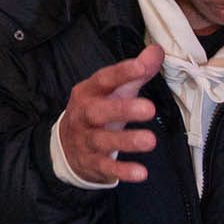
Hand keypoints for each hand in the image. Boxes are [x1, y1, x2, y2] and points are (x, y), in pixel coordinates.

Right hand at [57, 44, 163, 185]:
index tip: (143, 67)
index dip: (122, 73)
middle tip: (149, 108)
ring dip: (126, 141)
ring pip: (102, 140)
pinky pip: (105, 166)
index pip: (104, 79)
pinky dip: (121, 170)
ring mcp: (85, 139)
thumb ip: (136, 72)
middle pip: (99, 111)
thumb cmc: (97, 111)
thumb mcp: (113, 90)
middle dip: (122, 109)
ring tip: (150, 140)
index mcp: (88, 92)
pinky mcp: (91, 162)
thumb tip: (156, 50)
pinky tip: (140, 172)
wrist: (67, 145)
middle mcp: (83, 114)